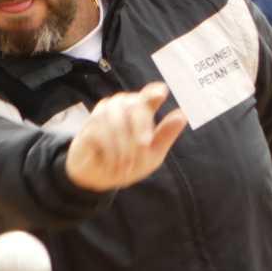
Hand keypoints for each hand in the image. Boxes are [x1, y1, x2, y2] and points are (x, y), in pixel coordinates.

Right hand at [65, 83, 187, 191]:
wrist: (101, 178)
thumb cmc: (129, 162)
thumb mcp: (152, 154)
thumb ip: (166, 135)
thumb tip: (182, 114)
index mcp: (142, 109)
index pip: (150, 94)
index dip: (154, 92)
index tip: (161, 93)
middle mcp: (123, 105)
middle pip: (135, 106)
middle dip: (140, 130)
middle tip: (143, 149)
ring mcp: (104, 112)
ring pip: (118, 122)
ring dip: (124, 146)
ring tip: (126, 165)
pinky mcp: (89, 124)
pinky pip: (102, 133)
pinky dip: (110, 151)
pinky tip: (113, 164)